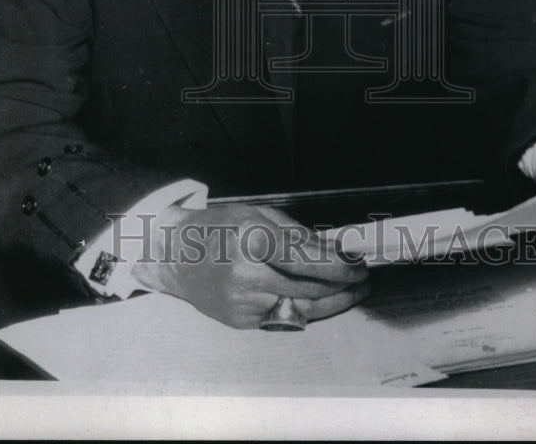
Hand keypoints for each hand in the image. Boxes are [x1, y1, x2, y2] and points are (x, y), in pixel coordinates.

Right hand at [131, 202, 368, 328]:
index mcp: (253, 239)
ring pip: (303, 308)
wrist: (174, 255)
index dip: (340, 265)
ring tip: (352, 292)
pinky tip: (320, 300)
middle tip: (361, 277)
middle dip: (343, 284)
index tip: (358, 263)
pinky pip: (284, 317)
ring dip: (333, 302)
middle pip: (311, 286)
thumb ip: (297, 232)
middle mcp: (248, 274)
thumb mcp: (257, 213)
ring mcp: (243, 302)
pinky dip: (305, 309)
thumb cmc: (215, 227)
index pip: (309, 259)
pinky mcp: (241, 320)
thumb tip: (334, 249)